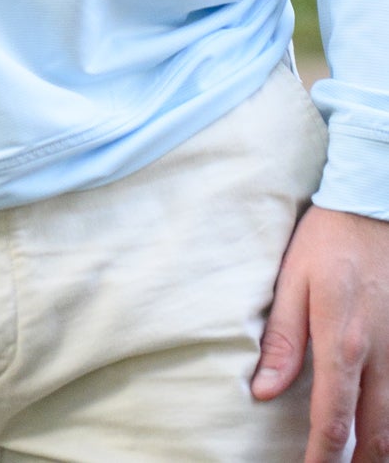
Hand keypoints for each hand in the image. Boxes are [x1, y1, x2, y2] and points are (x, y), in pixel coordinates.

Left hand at [253, 202, 388, 459]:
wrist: (374, 205)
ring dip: (378, 450)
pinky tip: (380, 430)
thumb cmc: (328, 240)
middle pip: (374, 436)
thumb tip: (263, 392)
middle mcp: (382, 359)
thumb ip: (281, 339)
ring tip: (355, 458)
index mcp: (343, 344)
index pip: (333, 421)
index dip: (320, 457)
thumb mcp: (292, 280)